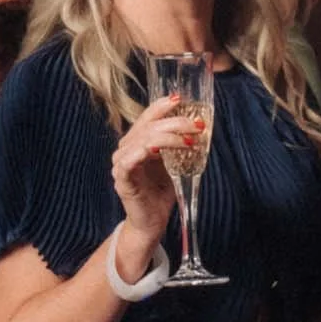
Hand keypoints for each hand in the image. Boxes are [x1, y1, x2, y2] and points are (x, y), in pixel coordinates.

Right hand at [110, 92, 199, 255]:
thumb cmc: (161, 192)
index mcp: (136, 142)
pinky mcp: (121, 181)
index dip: (161, 106)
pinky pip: (127, 162)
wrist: (152, 222)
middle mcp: (126, 149)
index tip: (180, 99)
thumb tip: (199, 125)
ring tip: (189, 141)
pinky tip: (157, 151)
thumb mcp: (173, 163)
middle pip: (147, 127)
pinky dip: (142, 153)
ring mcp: (121, 165)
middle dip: (174, 122)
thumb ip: (178, 145)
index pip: (146, 117)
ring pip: (141, 141)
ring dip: (166, 137)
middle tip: (196, 125)